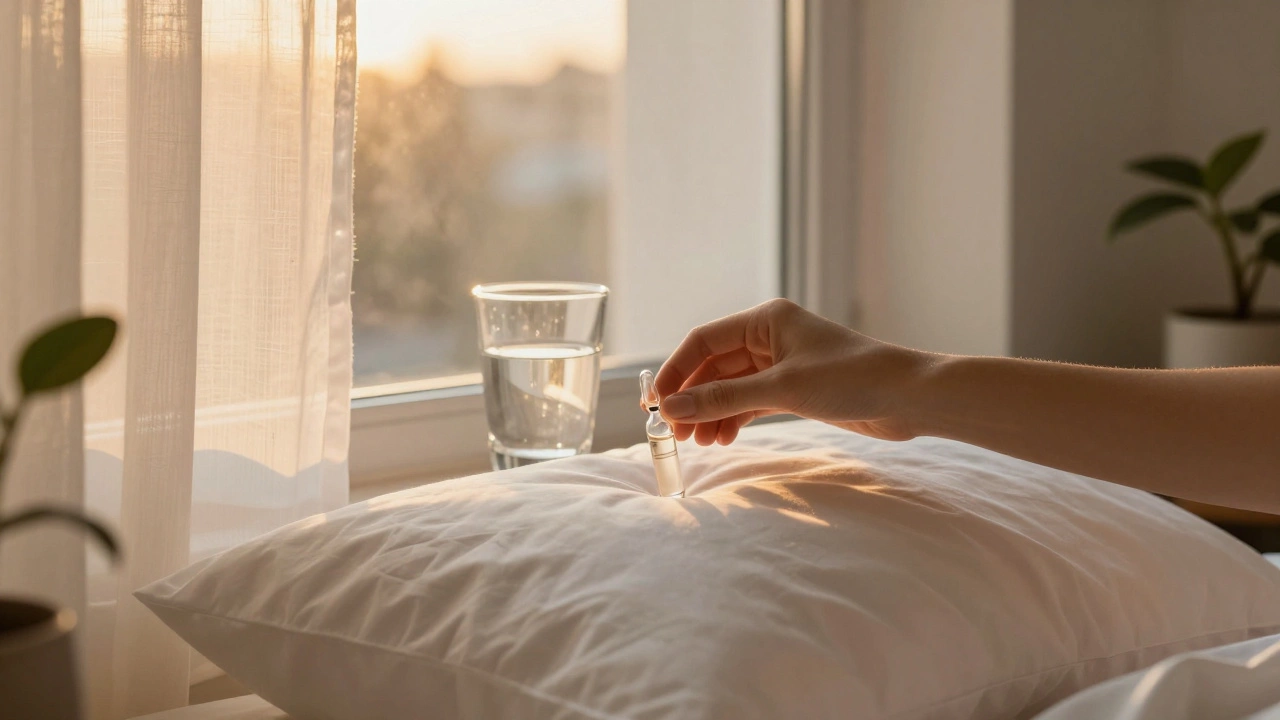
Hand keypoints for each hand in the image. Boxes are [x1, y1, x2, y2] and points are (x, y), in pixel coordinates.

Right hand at [655, 299, 932, 444]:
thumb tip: (673, 409)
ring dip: (712, 412)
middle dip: (693, 398)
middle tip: (676, 432)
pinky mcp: (796, 388)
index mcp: (766, 320)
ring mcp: (783, 363)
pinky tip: (723, 438)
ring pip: (732, 387)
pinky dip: (735, 418)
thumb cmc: (851, 379)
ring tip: (700, 443)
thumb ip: (723, 398)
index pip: (703, 341)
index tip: (656, 405)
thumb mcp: (781, 389)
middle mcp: (771, 336)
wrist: (908, 398)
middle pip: (714, 366)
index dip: (676, 372)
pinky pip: (751, 401)